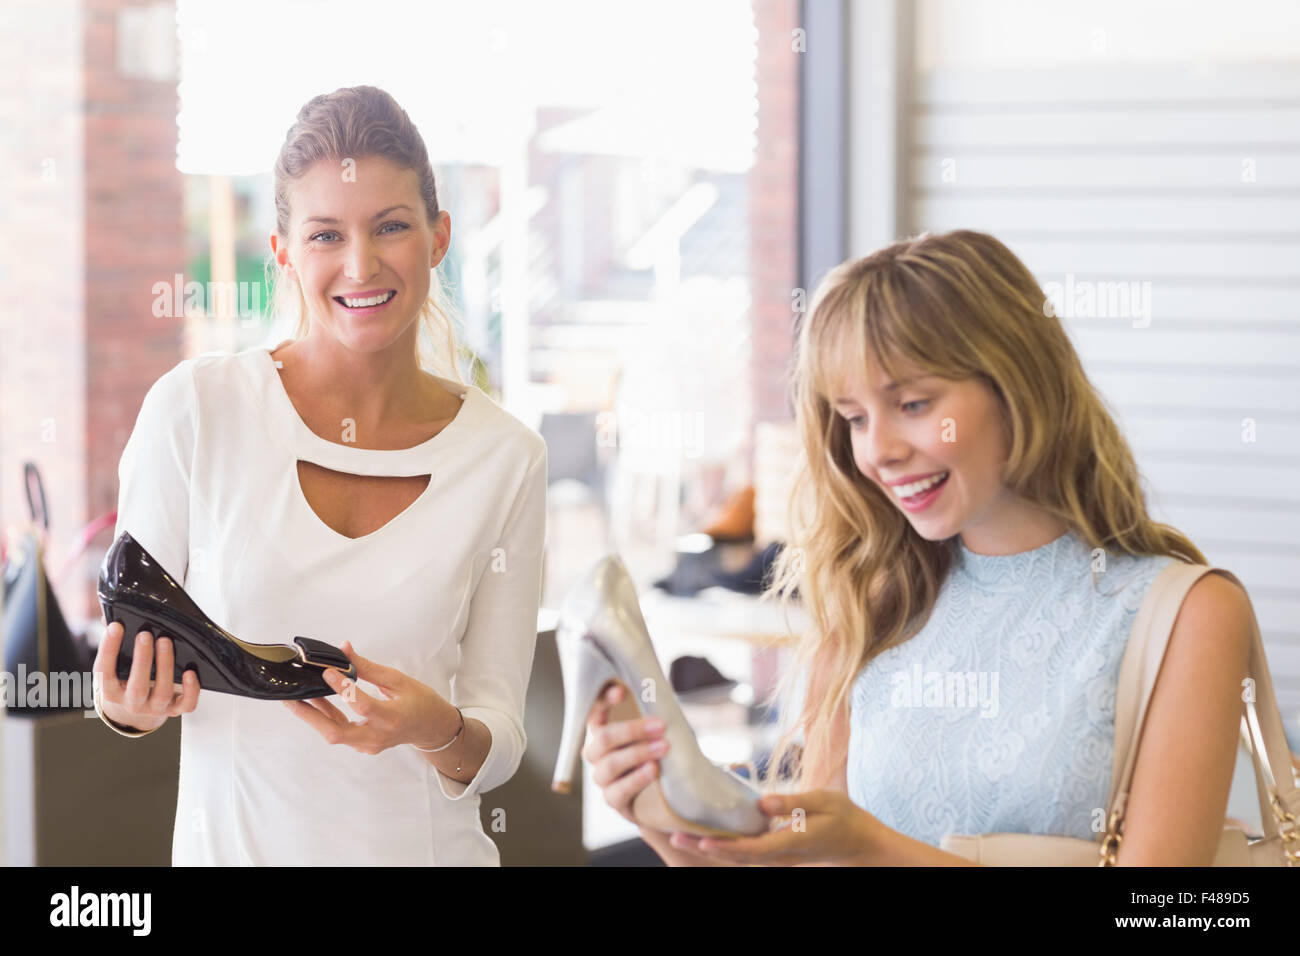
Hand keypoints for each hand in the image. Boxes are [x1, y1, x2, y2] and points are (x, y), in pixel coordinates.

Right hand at [93, 621, 199, 731]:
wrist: (144, 706)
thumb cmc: (130, 676)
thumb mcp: (118, 663)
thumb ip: (114, 642)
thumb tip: (111, 617)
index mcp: (111, 691)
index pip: (105, 672)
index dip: (108, 649)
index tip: (116, 626)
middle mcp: (132, 703)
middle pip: (137, 686)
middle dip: (141, 659)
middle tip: (144, 633)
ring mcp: (155, 708)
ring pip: (162, 692)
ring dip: (165, 666)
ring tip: (165, 641)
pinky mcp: (176, 709)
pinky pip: (186, 704)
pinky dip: (191, 689)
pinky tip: (191, 672)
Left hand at [282, 641, 452, 754]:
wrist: (431, 728)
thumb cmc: (420, 702)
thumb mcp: (399, 680)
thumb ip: (369, 668)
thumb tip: (343, 650)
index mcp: (391, 718)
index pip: (361, 705)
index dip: (343, 688)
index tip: (327, 670)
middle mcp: (377, 736)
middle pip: (335, 732)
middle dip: (309, 715)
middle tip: (289, 698)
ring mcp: (368, 745)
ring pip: (333, 733)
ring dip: (312, 715)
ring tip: (294, 696)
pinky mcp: (362, 745)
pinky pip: (338, 732)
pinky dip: (325, 717)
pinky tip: (314, 701)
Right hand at [581, 682, 667, 824]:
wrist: (671, 792)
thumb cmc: (660, 752)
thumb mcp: (657, 731)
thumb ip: (652, 715)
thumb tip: (660, 694)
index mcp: (603, 731)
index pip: (594, 712)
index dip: (603, 701)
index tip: (622, 691)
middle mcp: (597, 754)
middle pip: (603, 738)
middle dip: (632, 730)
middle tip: (660, 725)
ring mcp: (603, 778)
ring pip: (610, 764)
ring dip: (638, 753)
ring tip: (663, 748)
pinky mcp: (613, 800)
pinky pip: (617, 791)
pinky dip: (636, 779)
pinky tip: (653, 770)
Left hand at [666, 789, 880, 865]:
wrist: (858, 843)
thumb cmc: (844, 818)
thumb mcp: (825, 802)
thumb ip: (793, 802)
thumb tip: (762, 803)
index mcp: (790, 843)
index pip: (750, 850)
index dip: (724, 847)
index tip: (700, 840)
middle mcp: (779, 855)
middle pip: (735, 857)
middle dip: (704, 849)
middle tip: (673, 837)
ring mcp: (776, 857)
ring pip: (737, 857)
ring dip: (708, 848)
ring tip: (680, 835)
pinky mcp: (774, 852)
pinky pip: (745, 852)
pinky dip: (723, 845)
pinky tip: (706, 833)